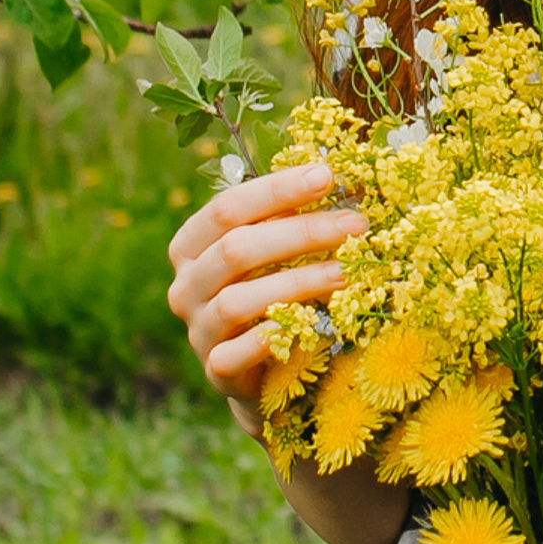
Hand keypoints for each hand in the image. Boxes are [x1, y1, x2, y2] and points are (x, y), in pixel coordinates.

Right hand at [164, 162, 363, 430]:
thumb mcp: (273, 249)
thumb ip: (289, 217)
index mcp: (192, 244)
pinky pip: (238, 354)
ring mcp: (198, 330)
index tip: (327, 175)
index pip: (227, 208)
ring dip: (299, 281)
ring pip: (238, 301)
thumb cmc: (272, 289)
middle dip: (300, 232)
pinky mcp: (217, 370)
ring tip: (349, 271)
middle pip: (235, 249)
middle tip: (356, 223)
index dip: (277, 189)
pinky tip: (313, 323)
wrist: (263, 368)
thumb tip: (340, 173)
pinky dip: (273, 336)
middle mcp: (186, 285)